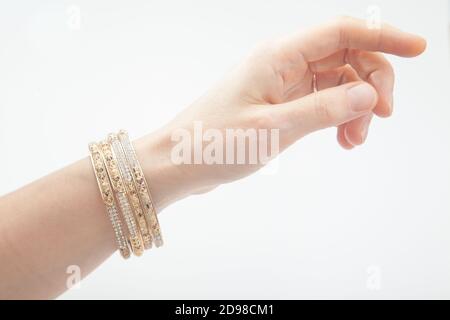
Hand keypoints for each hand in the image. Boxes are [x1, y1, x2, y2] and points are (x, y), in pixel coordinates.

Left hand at [137, 16, 425, 209]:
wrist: (179, 163)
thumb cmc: (214, 143)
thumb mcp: (273, 129)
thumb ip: (322, 110)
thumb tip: (368, 96)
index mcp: (278, 57)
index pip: (341, 32)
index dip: (383, 36)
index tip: (418, 49)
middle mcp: (281, 64)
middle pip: (344, 56)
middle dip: (371, 83)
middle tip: (382, 118)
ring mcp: (280, 84)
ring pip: (335, 82)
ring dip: (355, 107)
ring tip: (355, 141)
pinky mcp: (278, 104)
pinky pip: (319, 101)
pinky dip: (336, 117)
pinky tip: (341, 140)